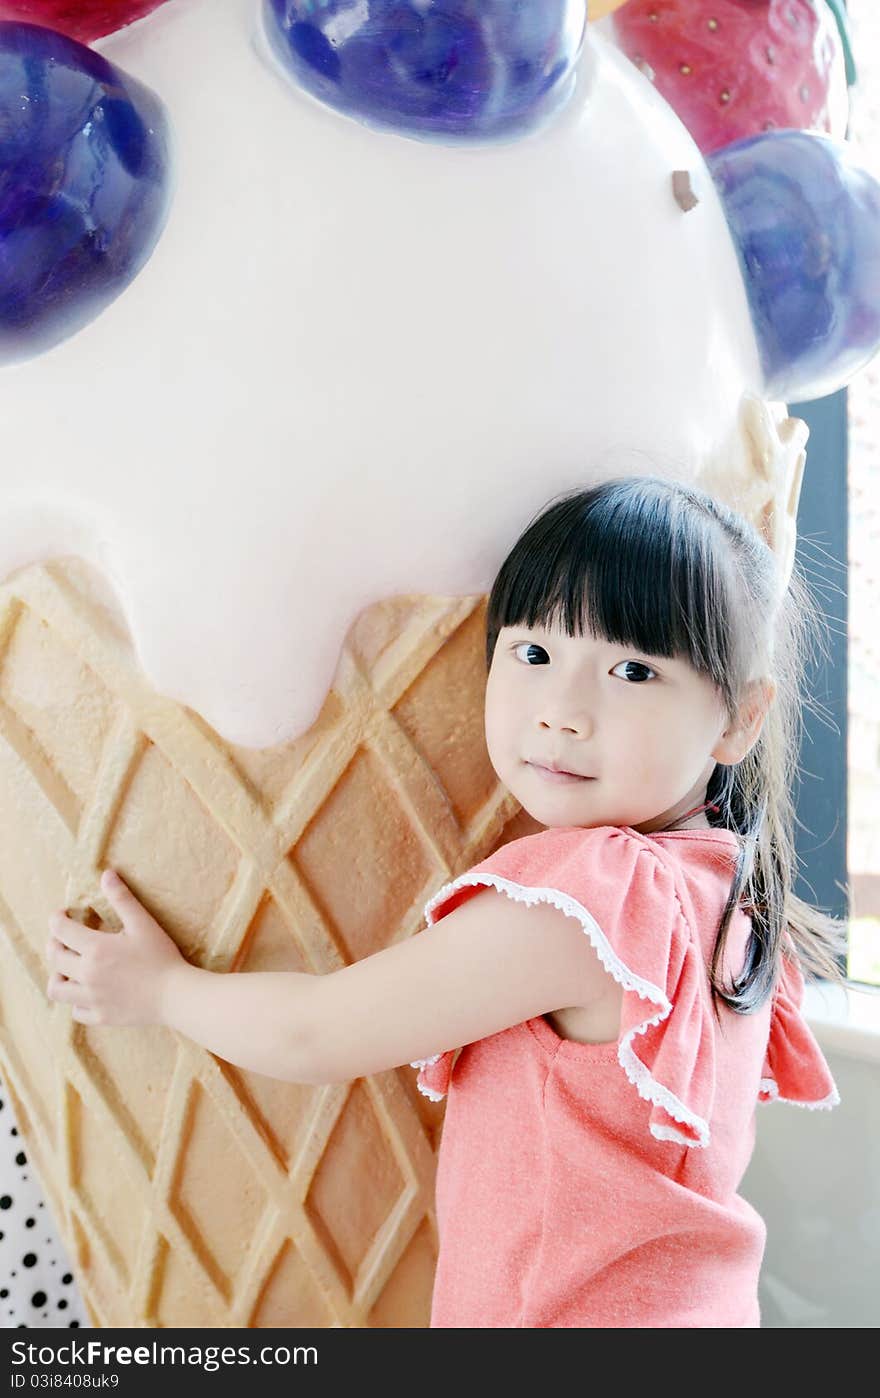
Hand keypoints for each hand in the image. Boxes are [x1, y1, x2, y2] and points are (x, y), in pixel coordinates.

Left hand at [46, 870, 187, 1026]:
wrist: (176, 996)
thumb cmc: (162, 957)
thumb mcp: (143, 924)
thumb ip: (122, 899)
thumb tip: (106, 874)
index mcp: (96, 949)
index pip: (60, 930)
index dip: (56, 919)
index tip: (61, 914)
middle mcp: (87, 975)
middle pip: (54, 958)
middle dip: (54, 944)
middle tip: (62, 939)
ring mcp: (91, 999)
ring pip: (57, 989)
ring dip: (57, 976)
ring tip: (67, 969)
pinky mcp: (100, 1017)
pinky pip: (76, 1011)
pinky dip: (76, 1001)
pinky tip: (87, 993)